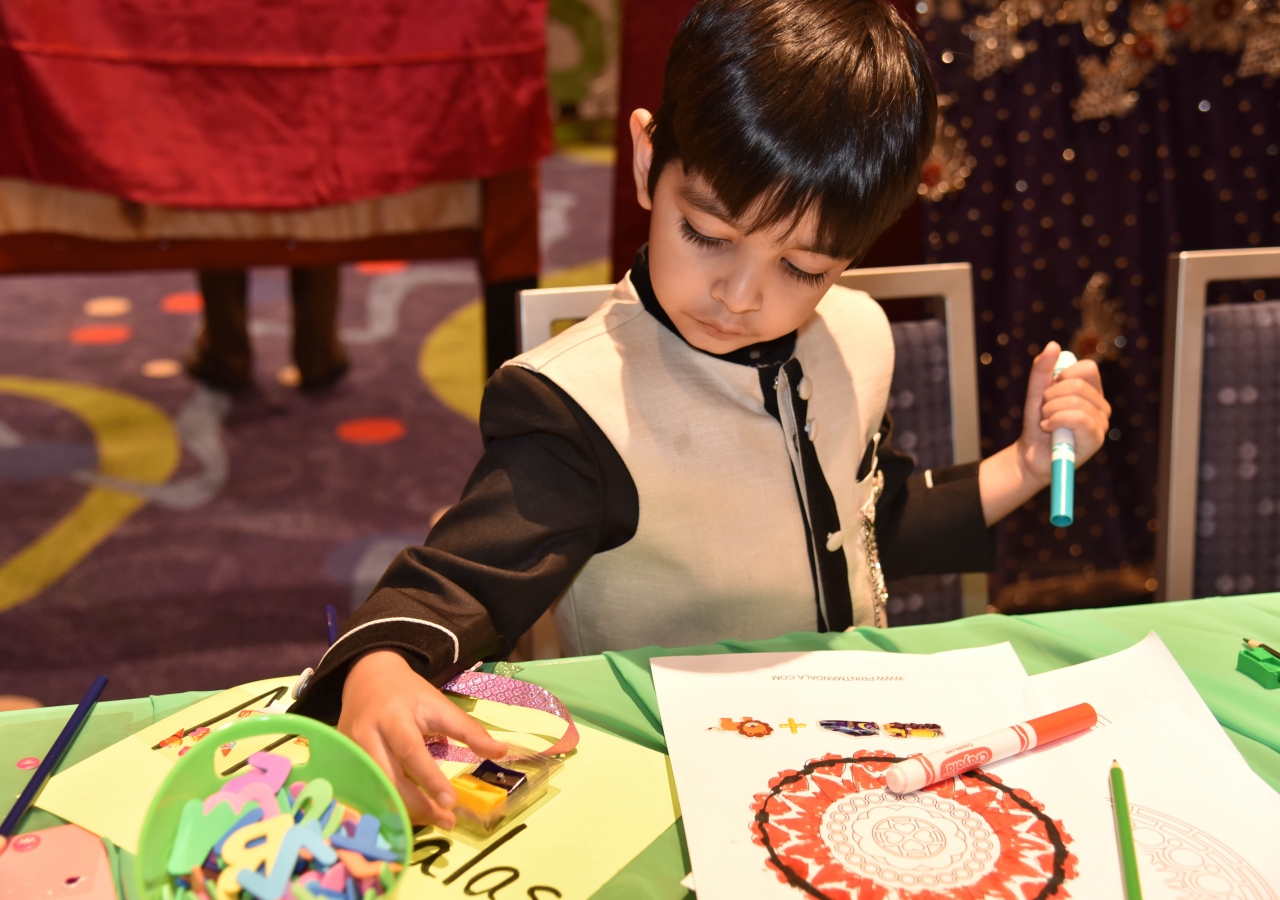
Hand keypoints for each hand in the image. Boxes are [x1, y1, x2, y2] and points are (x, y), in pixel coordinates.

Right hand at [338, 650, 506, 826]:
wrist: (367, 677)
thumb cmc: (409, 694)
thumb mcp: (440, 705)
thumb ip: (468, 730)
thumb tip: (501, 752)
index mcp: (394, 717)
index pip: (411, 751)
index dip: (430, 779)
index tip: (451, 803)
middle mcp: (368, 734)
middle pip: (389, 778)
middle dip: (417, 805)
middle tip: (447, 821)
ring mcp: (352, 749)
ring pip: (375, 789)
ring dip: (404, 811)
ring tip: (434, 820)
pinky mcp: (345, 760)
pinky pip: (366, 789)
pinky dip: (388, 805)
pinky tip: (409, 814)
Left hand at [978, 341, 1111, 524]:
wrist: (1031, 454)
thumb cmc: (1037, 423)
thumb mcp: (1035, 393)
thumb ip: (1042, 370)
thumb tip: (1053, 345)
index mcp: (1091, 391)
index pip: (1088, 368)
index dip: (1063, 375)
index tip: (1050, 389)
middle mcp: (1101, 405)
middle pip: (1077, 385)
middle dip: (1050, 396)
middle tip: (1044, 410)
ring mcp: (1101, 423)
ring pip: (1075, 402)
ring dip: (1050, 411)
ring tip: (1045, 421)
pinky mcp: (1096, 439)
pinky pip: (1078, 418)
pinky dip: (1056, 421)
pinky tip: (1049, 429)